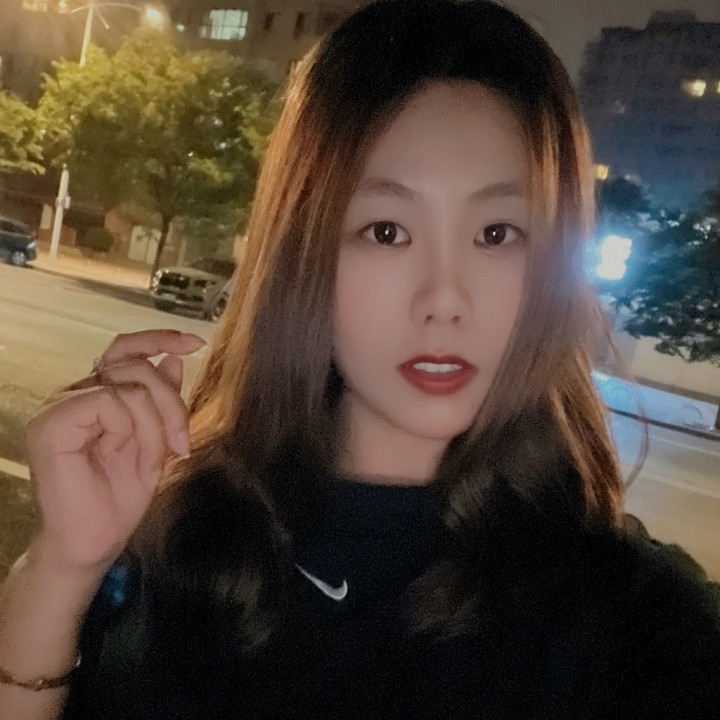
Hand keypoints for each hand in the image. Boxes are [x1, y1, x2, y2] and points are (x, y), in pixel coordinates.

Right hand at [25, 329, 205, 572]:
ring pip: (128, 385)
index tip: (197, 341)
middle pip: (135, 366)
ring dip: (155, 424)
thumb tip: (173, 359)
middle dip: (171, 403)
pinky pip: (108, 401)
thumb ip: (161, 400)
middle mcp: (74, 394)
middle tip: (182, 444)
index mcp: (96, 395)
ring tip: (155, 460)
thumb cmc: (120, 498)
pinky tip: (126, 454)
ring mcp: (59, 407)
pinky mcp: (52, 424)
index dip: (159, 338)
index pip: (126, 349)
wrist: (94, 543)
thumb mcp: (156, 441)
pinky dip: (131, 428)